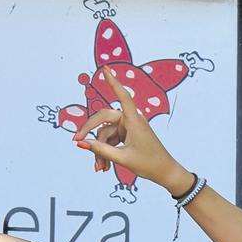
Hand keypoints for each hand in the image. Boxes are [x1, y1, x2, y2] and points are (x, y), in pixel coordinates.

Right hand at [74, 67, 189, 191]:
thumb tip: (81, 143)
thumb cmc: (149, 163)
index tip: (105, 69)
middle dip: (90, 132)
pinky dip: (106, 152)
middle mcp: (130, 120)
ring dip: (100, 150)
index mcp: (134, 120)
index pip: (122, 96)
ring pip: (105, 134)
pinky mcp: (127, 134)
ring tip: (100, 168)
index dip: (113, 82)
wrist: (165, 173)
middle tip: (76, 141)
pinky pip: (111, 140)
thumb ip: (101, 150)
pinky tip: (104, 167)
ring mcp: (128, 127)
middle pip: (103, 119)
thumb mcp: (122, 158)